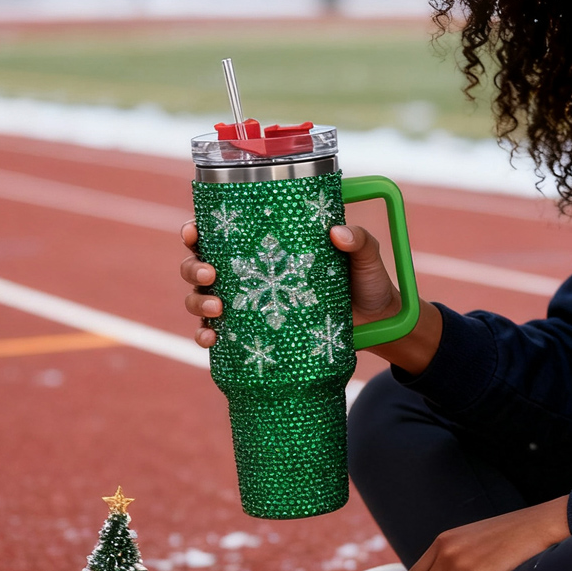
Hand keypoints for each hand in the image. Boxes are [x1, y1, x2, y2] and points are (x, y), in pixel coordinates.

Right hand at [180, 219, 443, 370]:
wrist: (377, 324)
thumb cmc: (365, 282)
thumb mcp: (364, 256)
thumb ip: (357, 239)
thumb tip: (337, 232)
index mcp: (262, 248)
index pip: (219, 234)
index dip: (196, 231)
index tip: (194, 231)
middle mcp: (247, 274)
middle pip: (199, 266)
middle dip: (194, 268)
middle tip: (212, 274)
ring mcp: (247, 305)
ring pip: (200, 299)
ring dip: (198, 302)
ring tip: (218, 309)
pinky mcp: (253, 334)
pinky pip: (216, 335)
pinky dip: (205, 336)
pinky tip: (211, 339)